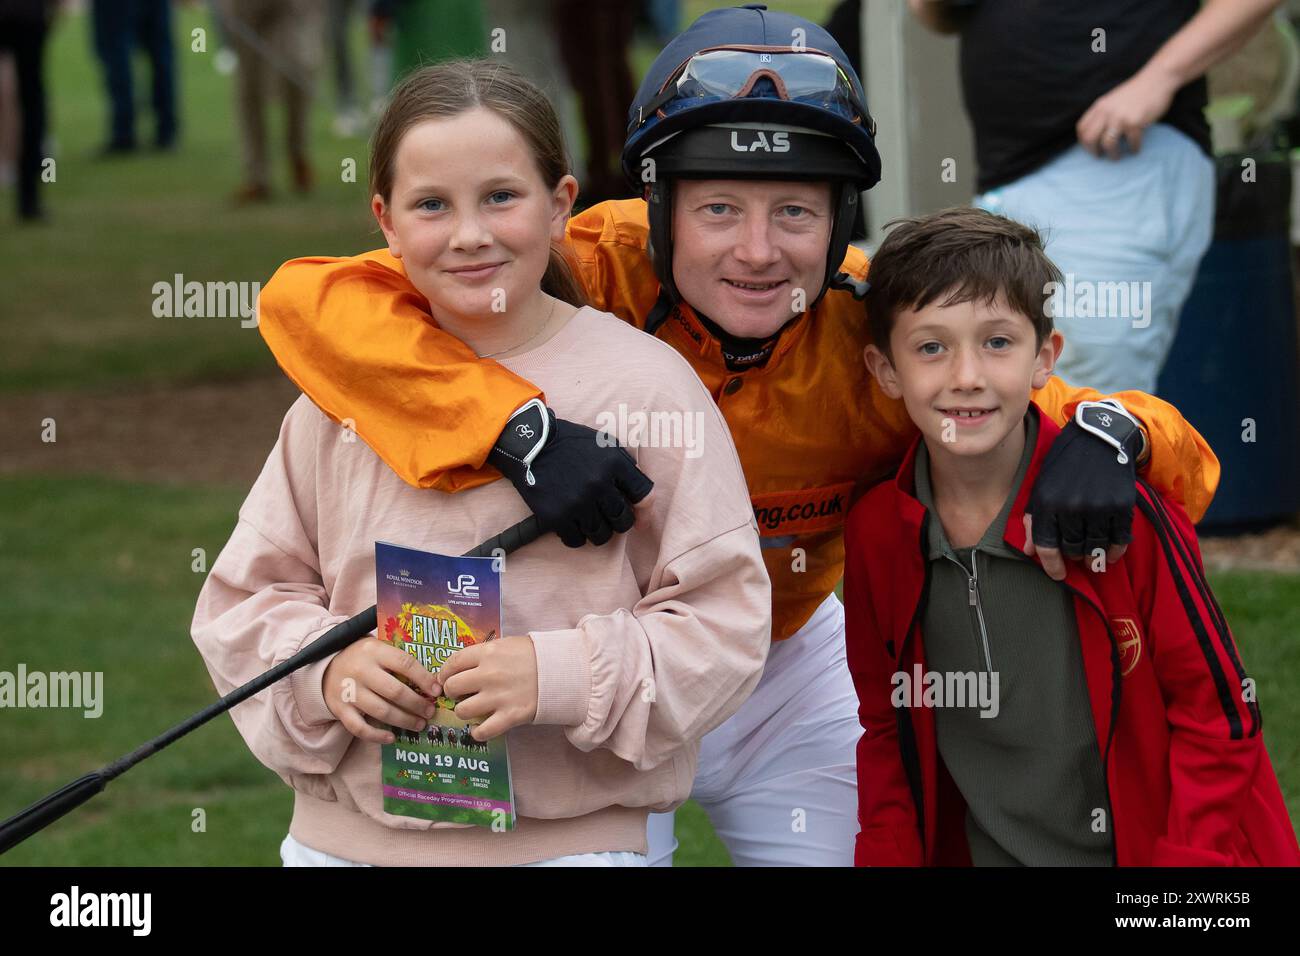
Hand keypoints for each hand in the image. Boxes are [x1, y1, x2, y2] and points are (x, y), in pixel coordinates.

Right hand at [322, 639, 440, 742]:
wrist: (325, 665)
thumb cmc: (362, 657)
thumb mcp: (378, 648)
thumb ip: (399, 660)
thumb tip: (432, 680)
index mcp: (374, 651)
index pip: (405, 663)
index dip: (424, 678)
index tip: (437, 691)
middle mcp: (361, 670)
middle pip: (395, 691)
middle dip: (417, 704)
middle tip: (430, 712)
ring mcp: (349, 691)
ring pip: (381, 711)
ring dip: (404, 721)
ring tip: (419, 725)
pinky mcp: (339, 709)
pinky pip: (359, 727)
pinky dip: (376, 736)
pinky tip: (391, 738)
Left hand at [431, 636, 537, 740]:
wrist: (563, 670)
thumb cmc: (535, 656)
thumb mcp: (507, 645)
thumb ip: (484, 655)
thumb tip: (461, 667)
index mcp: (488, 653)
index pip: (452, 663)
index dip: (444, 673)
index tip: (445, 679)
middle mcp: (489, 674)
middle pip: (452, 687)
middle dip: (452, 692)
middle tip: (460, 694)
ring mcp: (499, 697)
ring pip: (462, 711)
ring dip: (463, 712)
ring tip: (471, 709)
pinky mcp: (510, 716)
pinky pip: (483, 731)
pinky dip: (478, 732)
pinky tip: (479, 729)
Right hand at [490, 405, 653, 548]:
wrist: (529, 444)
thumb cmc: (570, 444)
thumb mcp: (604, 444)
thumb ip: (625, 467)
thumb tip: (642, 497)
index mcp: (614, 464)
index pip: (644, 496)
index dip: (645, 512)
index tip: (641, 521)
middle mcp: (598, 485)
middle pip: (623, 521)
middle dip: (619, 523)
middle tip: (609, 519)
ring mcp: (577, 502)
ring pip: (601, 535)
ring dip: (599, 532)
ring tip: (590, 523)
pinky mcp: (556, 516)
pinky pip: (576, 541)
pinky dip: (577, 537)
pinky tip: (573, 526)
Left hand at [1024, 419, 1136, 580]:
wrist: (1099, 437)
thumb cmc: (1064, 464)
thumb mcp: (1041, 485)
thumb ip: (1033, 518)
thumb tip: (1030, 551)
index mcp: (1047, 502)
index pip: (1046, 546)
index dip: (1051, 565)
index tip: (1058, 575)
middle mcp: (1072, 506)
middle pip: (1072, 549)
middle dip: (1073, 557)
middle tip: (1076, 557)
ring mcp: (1098, 506)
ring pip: (1095, 547)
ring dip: (1093, 556)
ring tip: (1092, 558)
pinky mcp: (1121, 505)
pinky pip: (1119, 539)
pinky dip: (1114, 551)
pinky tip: (1110, 554)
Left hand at [1076, 67, 1177, 158]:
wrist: (1157, 79)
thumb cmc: (1136, 91)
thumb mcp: (1112, 100)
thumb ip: (1103, 113)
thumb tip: (1097, 134)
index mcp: (1099, 106)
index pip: (1082, 128)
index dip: (1084, 142)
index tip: (1091, 148)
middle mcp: (1107, 112)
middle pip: (1090, 139)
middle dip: (1093, 151)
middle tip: (1100, 156)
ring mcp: (1120, 117)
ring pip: (1108, 144)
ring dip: (1112, 154)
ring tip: (1117, 156)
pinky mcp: (1135, 122)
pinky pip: (1131, 142)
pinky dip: (1133, 148)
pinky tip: (1136, 148)